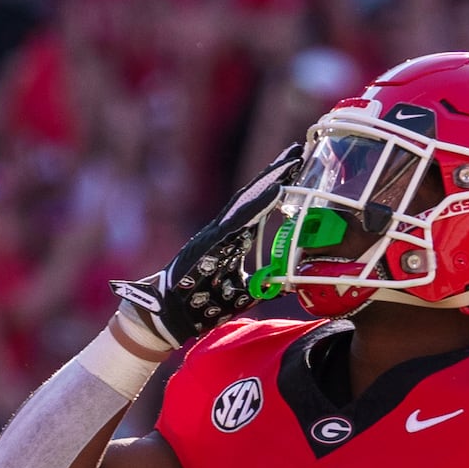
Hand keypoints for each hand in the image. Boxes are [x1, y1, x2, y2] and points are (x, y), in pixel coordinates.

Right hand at [112, 142, 303, 348]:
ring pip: (248, 199)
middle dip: (276, 172)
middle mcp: (224, 228)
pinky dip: (259, 202)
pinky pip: (241, 217)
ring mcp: (217, 232)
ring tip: (292, 161)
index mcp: (230, 237)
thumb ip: (260, 282)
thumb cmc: (201, 304)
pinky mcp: (212, 241)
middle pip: (253, 194)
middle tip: (298, 151)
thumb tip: (286, 282)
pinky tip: (277, 189)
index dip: (275, 186)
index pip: (256, 207)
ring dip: (271, 179)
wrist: (170, 315)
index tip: (296, 170)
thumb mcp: (241, 291)